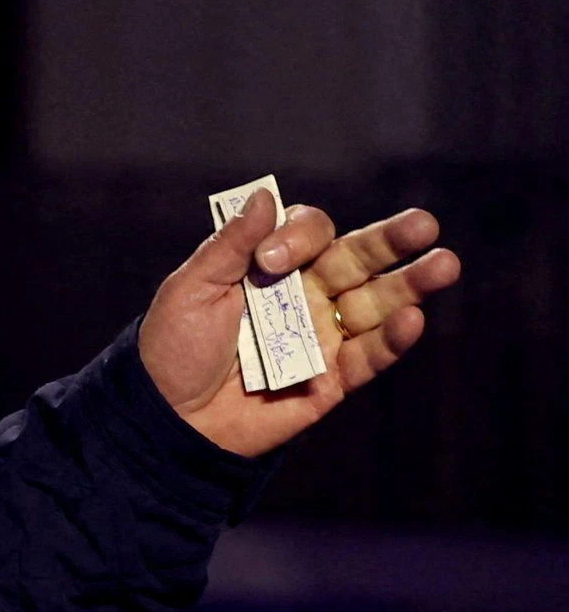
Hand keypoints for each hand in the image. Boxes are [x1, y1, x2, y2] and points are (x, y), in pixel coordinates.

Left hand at [140, 191, 462, 457]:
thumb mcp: (190, 289)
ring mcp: (322, 336)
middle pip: (357, 261)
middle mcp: (304, 296)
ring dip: (409, 286)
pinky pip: (370, 356)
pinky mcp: (332, 379)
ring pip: (374, 304)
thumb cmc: (172, 347)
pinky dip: (392, 340)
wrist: (167, 417)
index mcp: (270, 267)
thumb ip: (229, 246)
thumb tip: (264, 195)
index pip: (310, 235)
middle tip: (424, 224)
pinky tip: (412, 319)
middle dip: (390, 242)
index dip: (300, 238)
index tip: (271, 262)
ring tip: (444, 265)